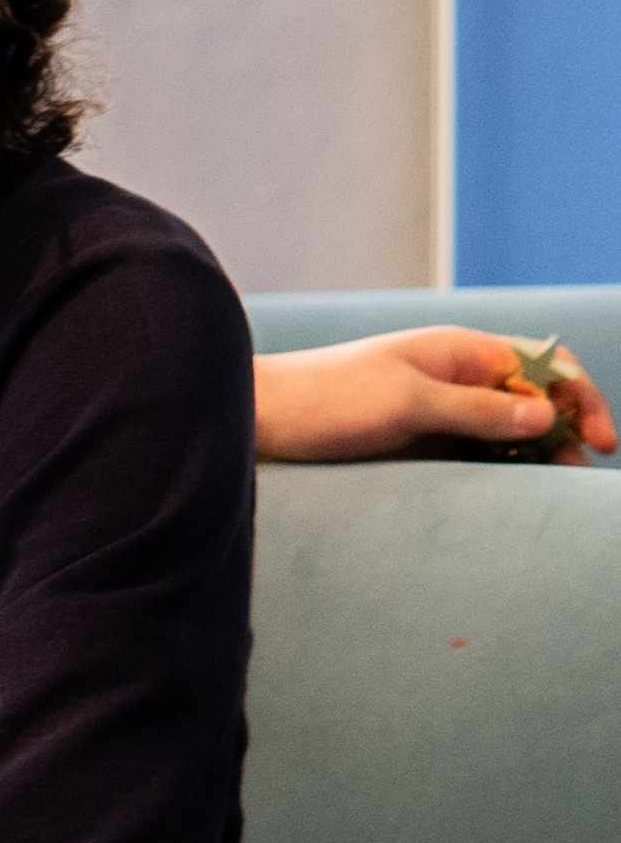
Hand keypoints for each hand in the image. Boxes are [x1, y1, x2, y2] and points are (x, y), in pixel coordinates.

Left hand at [251, 328, 606, 464]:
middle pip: (533, 400)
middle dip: (564, 431)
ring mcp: (438, 412)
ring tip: (553, 486)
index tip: (601, 441)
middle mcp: (455, 377)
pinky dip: (499, 468)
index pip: (546, 365)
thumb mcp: (405, 403)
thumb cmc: (323, 399)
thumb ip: (475, 409)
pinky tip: (511, 491)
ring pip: (507, 431)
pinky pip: (474, 453)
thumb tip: (547, 414)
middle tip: (576, 473)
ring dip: (534, 453)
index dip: (581, 398)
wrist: (255, 420)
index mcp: (460, 352)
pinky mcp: (417, 443)